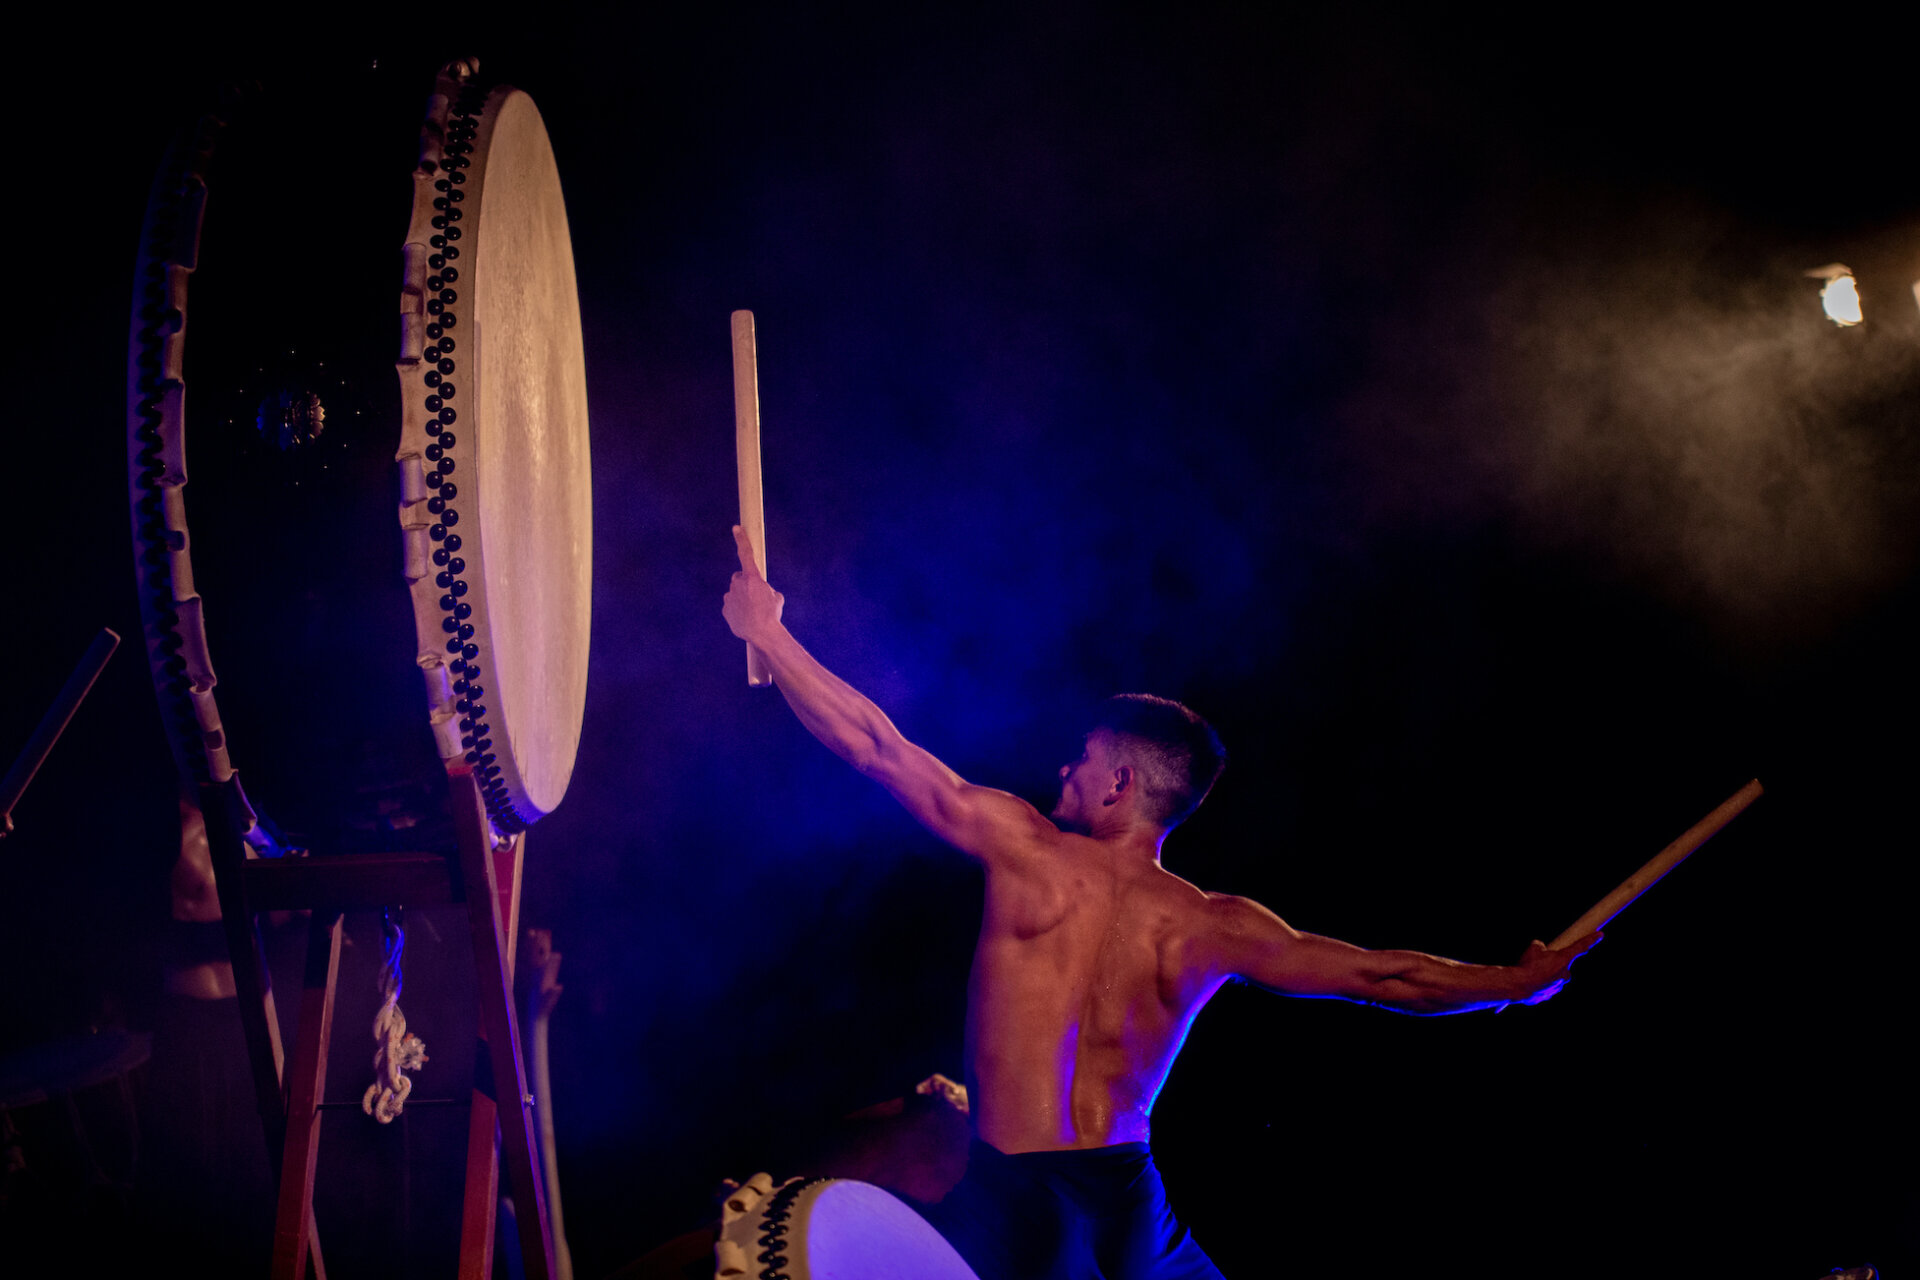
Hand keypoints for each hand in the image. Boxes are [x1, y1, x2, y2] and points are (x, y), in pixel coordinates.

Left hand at [723, 524, 784, 643]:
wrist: (762, 634)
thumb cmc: (772, 615)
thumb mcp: (777, 598)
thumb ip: (767, 590)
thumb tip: (763, 593)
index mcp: (752, 578)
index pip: (746, 554)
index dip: (741, 539)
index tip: (736, 528)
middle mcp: (738, 584)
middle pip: (739, 578)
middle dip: (745, 584)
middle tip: (756, 597)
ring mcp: (730, 596)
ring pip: (735, 593)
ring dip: (742, 598)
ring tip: (753, 612)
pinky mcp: (725, 609)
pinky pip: (731, 605)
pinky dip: (737, 610)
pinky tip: (746, 619)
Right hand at [1510, 932, 1600, 1005]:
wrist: (1518, 985)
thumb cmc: (1527, 965)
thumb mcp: (1533, 948)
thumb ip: (1541, 947)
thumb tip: (1541, 950)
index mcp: (1563, 959)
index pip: (1580, 947)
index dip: (1591, 939)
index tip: (1601, 934)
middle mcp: (1565, 974)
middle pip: (1562, 966)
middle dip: (1553, 963)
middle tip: (1538, 962)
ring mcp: (1558, 986)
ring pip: (1553, 977)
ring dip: (1544, 974)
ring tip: (1530, 972)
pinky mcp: (1549, 995)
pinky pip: (1545, 986)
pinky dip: (1538, 983)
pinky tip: (1528, 982)